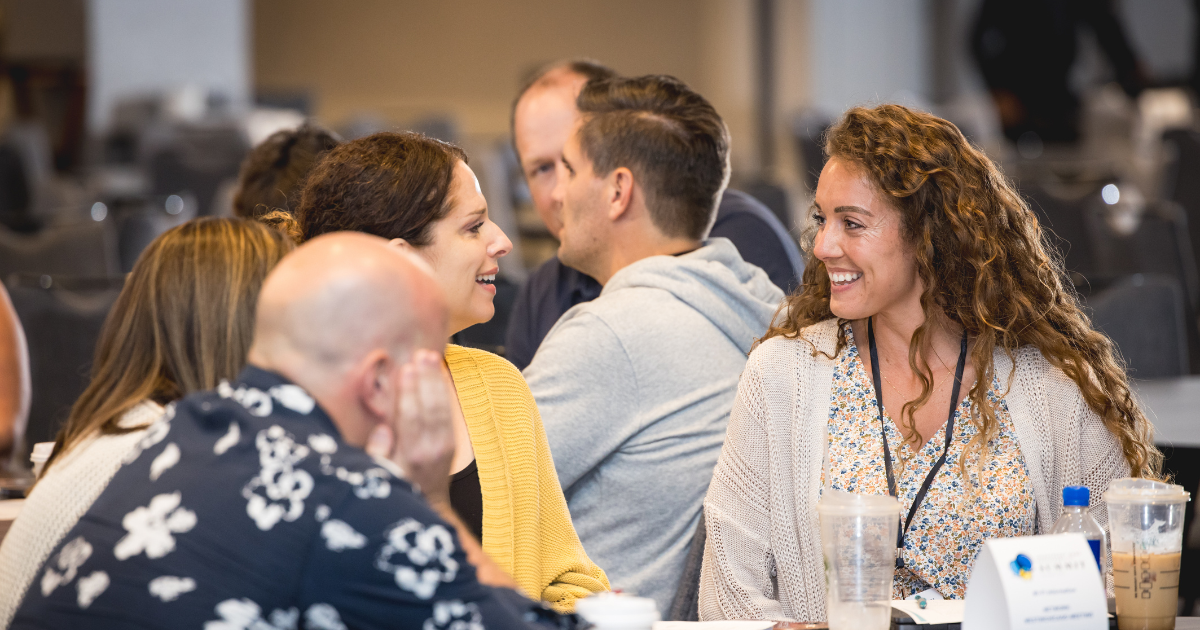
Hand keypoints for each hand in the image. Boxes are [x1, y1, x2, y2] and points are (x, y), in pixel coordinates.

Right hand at [386, 349, 454, 505]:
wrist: (424, 506)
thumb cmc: (392, 486)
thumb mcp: (376, 476)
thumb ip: (377, 455)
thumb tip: (383, 430)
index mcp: (408, 457)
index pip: (409, 418)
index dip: (408, 393)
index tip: (404, 369)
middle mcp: (429, 451)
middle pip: (429, 409)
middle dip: (426, 380)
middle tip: (421, 355)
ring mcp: (443, 447)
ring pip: (442, 408)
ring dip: (436, 381)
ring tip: (430, 357)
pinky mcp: (451, 442)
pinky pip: (448, 412)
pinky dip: (443, 391)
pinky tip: (437, 373)